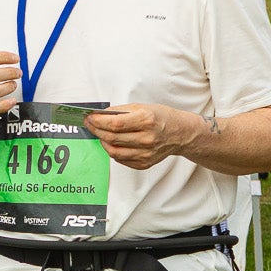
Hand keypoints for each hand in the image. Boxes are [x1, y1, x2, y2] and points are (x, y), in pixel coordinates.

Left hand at [86, 103, 200, 170]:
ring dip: (103, 142)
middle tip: (90, 124)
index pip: (115, 124)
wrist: (180, 133)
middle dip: (96, 130)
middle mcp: (147, 139)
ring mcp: (146, 153)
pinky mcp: (144, 163)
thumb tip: (100, 115)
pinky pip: (121, 159)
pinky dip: (113, 151)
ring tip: (100, 133)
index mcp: (147, 120)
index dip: (98, 121)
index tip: (90, 118)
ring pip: (114, 152)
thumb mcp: (142, 107)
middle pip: (112, 138)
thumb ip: (120, 112)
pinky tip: (112, 142)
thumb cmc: (161, 118)